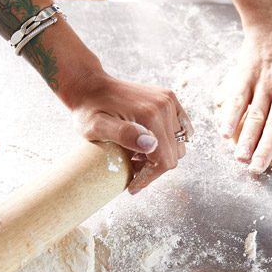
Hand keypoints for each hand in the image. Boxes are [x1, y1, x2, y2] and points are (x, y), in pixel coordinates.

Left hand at [60, 70, 192, 193]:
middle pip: (174, 154)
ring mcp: (168, 100)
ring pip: (178, 143)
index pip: (165, 159)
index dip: (150, 177)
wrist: (89, 86)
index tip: (133, 186)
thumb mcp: (97, 127)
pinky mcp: (168, 99)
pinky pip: (181, 128)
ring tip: (137, 156)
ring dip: (161, 155)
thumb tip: (151, 145)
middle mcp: (164, 105)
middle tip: (131, 169)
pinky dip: (169, 141)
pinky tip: (148, 143)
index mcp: (151, 114)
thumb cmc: (89, 110)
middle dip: (154, 167)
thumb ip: (123, 135)